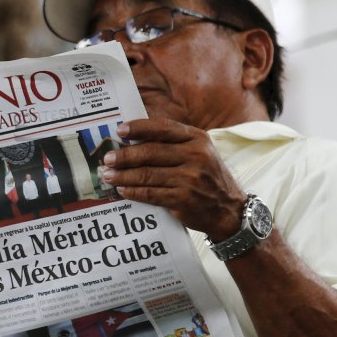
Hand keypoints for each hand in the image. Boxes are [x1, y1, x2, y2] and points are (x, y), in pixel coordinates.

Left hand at [101, 118, 246, 239]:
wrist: (228, 209)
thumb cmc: (207, 177)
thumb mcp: (199, 152)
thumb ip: (174, 144)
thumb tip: (135, 139)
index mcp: (197, 138)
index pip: (163, 127)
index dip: (139, 128)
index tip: (119, 130)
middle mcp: (196, 155)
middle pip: (151, 152)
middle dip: (125, 155)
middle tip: (107, 158)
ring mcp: (191, 177)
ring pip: (148, 174)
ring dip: (123, 175)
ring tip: (108, 175)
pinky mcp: (184, 198)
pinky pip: (151, 193)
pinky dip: (133, 191)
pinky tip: (122, 189)